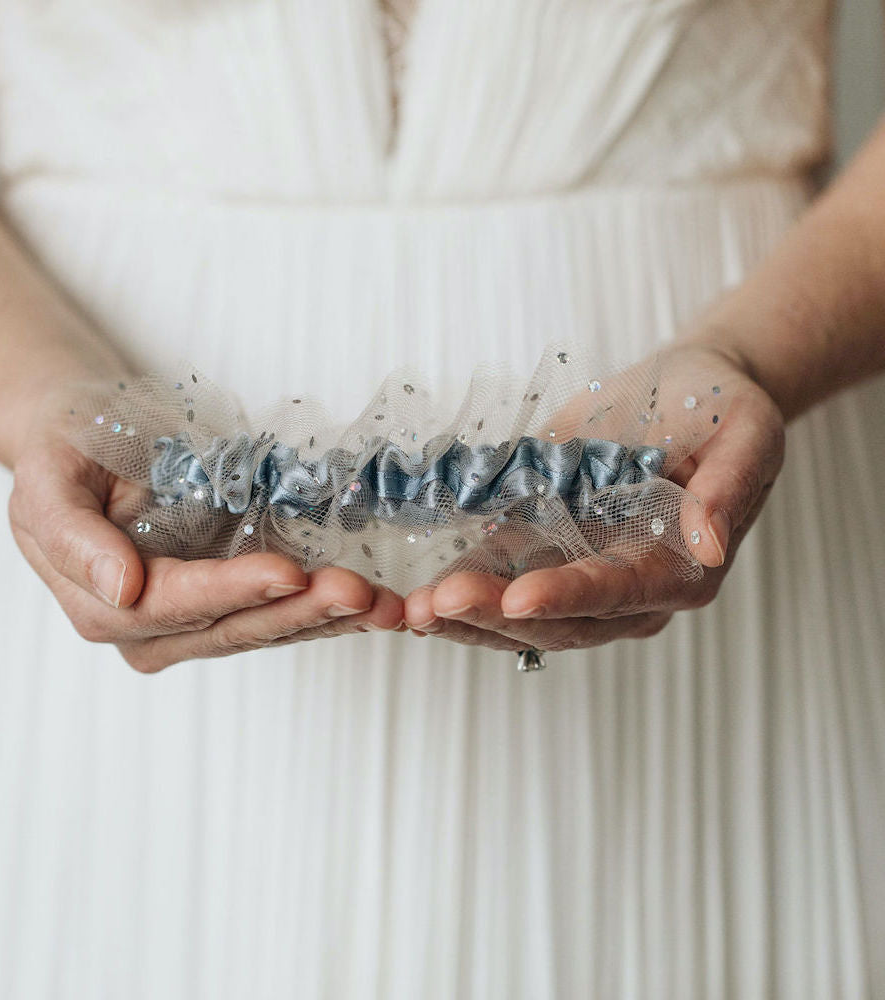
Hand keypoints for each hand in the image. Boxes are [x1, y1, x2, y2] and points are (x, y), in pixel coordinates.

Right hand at [9, 422, 404, 671]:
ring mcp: (199, 623)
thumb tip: (121, 589)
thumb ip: (71, 538)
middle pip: (234, 628)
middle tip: (360, 593)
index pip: (176, 606)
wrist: (88, 442)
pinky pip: (284, 614)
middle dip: (300, 612)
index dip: (233, 591)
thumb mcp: (45, 484)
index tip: (288, 571)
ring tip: (383, 604)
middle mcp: (155, 631)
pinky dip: (330, 611)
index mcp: (104, 607)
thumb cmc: (66, 454)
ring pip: (269, 630)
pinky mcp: (235, 604)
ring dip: (329, 619)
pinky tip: (375, 605)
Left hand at [403, 342, 785, 651]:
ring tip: (414, 610)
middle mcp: (627, 591)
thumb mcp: (746, 433)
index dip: (569, 597)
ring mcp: (579, 574)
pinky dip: (460, 586)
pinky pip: (499, 578)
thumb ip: (730, 489)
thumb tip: (711, 546)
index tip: (519, 598)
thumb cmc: (720, 407)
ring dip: (466, 616)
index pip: (620, 593)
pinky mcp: (543, 551)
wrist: (684, 388)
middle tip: (438, 604)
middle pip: (559, 619)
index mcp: (680, 570)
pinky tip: (417, 594)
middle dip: (495, 614)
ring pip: (520, 614)